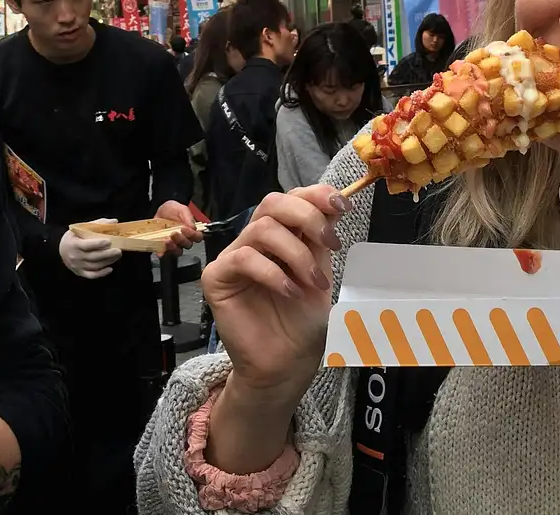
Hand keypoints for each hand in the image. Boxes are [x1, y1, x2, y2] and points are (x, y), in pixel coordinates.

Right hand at [59, 222, 122, 278]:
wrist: (60, 249)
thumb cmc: (74, 237)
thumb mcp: (81, 228)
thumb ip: (97, 224)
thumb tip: (114, 221)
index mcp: (74, 244)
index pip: (87, 245)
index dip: (98, 244)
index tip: (109, 241)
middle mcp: (75, 256)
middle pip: (93, 257)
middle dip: (107, 254)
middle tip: (119, 250)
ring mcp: (77, 266)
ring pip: (95, 266)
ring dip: (107, 261)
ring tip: (117, 256)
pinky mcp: (80, 272)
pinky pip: (92, 275)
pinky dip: (101, 273)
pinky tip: (110, 268)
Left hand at [155, 200, 202, 255]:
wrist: (160, 211)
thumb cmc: (173, 210)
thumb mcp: (181, 209)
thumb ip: (188, 217)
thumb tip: (193, 227)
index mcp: (191, 230)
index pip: (198, 237)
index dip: (193, 235)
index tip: (185, 228)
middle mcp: (184, 239)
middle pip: (188, 245)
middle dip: (181, 240)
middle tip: (174, 233)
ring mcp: (175, 244)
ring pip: (178, 251)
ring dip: (173, 247)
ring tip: (167, 240)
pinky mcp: (164, 246)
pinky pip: (164, 253)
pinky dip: (162, 253)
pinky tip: (160, 251)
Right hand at [203, 186, 348, 402]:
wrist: (287, 364)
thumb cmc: (304, 321)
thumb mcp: (321, 272)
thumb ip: (321, 238)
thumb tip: (335, 203)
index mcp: (281, 234)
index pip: (291, 198)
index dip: (315, 195)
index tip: (342, 205)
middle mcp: (255, 240)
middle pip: (272, 203)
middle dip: (306, 216)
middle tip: (330, 242)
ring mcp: (234, 256)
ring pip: (261, 229)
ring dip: (296, 252)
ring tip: (314, 282)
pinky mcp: (217, 277)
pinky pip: (243, 258)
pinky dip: (272, 272)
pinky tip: (290, 291)